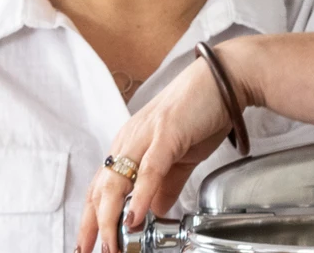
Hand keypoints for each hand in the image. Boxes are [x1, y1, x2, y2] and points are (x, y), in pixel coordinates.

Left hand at [74, 53, 237, 252]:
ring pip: (118, 180)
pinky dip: (141, 194)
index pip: (101, 186)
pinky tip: (134, 216)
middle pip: (101, 188)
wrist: (226, 78)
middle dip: (94, 225)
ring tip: (111, 244)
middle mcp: (130, 138)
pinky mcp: (167, 133)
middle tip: (90, 251)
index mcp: (130, 143)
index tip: (87, 243)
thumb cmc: (202, 110)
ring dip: (111, 217)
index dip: (91, 217)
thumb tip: (154, 210)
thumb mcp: (179, 155)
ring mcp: (146, 135)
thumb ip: (165, 184)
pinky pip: (149, 169)